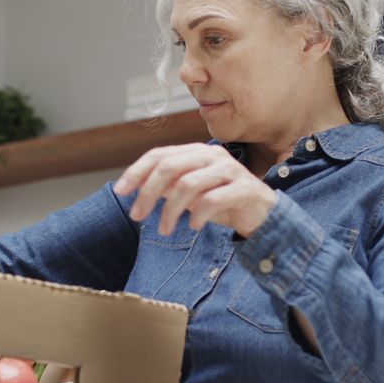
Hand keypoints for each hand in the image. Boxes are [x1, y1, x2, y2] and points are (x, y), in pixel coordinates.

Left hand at [113, 143, 276, 236]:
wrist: (263, 215)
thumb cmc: (224, 203)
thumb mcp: (191, 194)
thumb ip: (168, 187)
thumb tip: (137, 188)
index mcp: (197, 152)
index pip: (159, 155)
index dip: (136, 172)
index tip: (120, 191)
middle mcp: (212, 155)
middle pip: (169, 168)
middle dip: (148, 193)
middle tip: (137, 216)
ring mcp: (230, 170)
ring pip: (188, 185)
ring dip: (171, 211)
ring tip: (165, 230)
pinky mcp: (244, 188)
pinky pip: (213, 200)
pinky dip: (198, 215)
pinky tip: (194, 227)